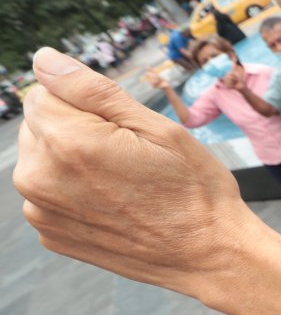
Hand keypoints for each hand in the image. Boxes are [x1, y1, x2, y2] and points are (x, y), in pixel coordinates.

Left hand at [13, 48, 252, 300]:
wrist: (206, 254)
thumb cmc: (193, 188)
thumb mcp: (157, 127)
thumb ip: (91, 89)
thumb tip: (44, 60)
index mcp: (68, 143)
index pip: (44, 92)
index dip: (87, 102)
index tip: (126, 128)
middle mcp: (40, 178)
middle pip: (40, 124)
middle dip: (76, 127)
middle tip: (130, 154)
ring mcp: (41, 211)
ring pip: (43, 158)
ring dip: (72, 158)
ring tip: (123, 180)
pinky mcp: (49, 233)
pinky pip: (49, 191)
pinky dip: (73, 189)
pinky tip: (113, 201)